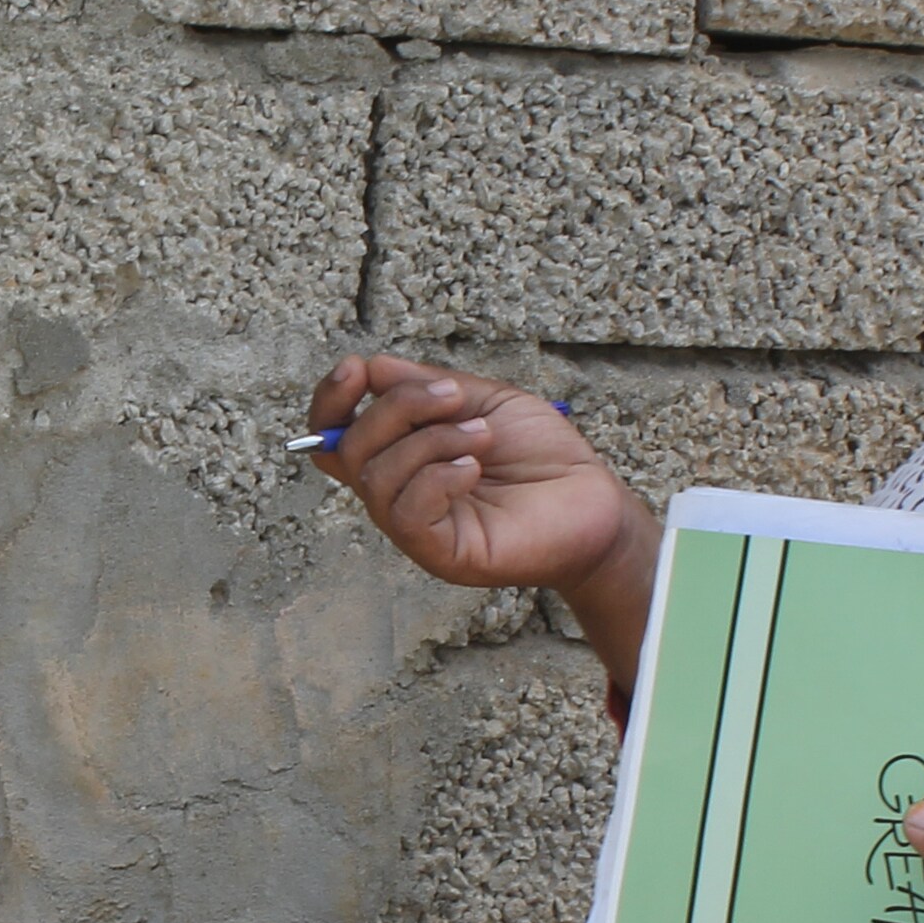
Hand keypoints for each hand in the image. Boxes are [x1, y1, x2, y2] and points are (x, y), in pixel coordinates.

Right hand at [301, 356, 663, 685]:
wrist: (592, 499)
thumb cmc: (543, 455)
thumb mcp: (483, 401)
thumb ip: (426, 386)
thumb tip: (372, 368)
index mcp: (403, 455)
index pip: (336, 435)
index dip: (330, 401)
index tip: (356, 369)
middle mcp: (399, 493)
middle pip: (350, 448)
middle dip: (398, 407)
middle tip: (455, 397)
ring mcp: (417, 527)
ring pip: (377, 477)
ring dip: (430, 441)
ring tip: (483, 436)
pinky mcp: (440, 553)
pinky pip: (405, 514)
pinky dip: (436, 477)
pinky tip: (475, 468)